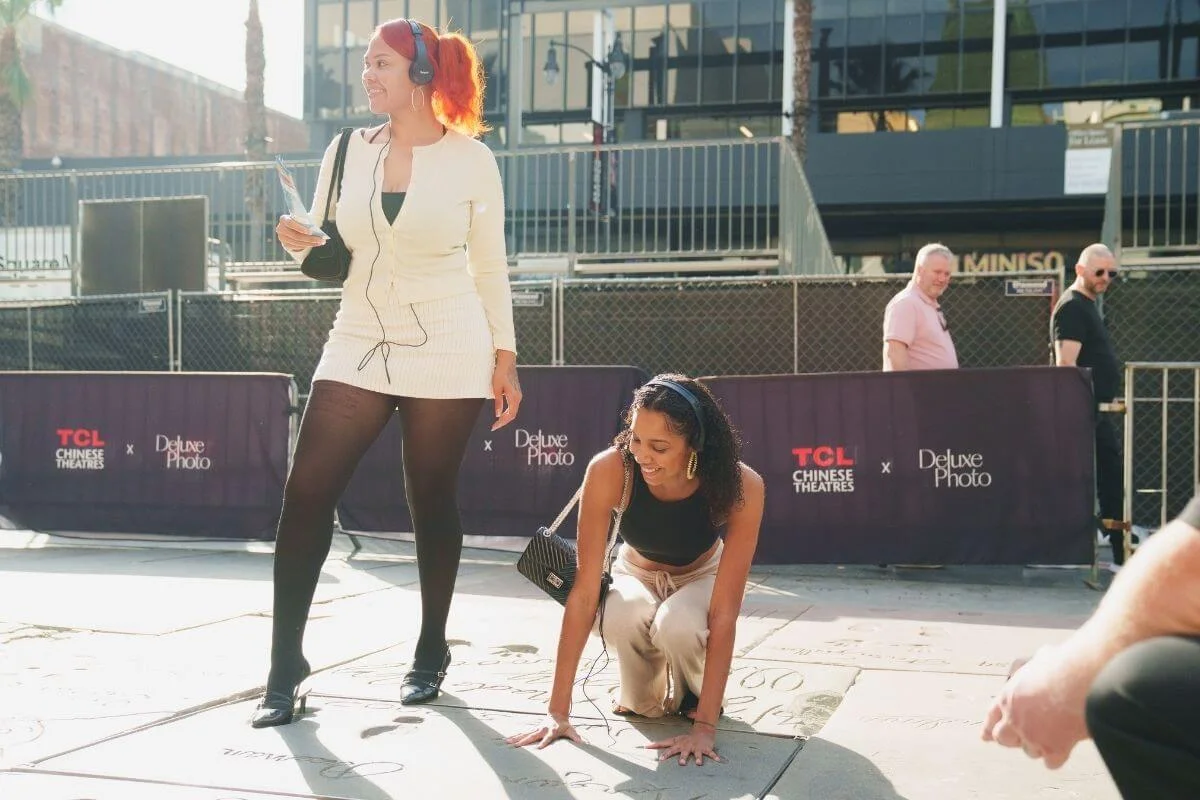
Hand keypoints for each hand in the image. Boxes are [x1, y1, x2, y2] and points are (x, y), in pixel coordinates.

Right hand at [276, 214, 327, 252]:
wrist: (293, 227)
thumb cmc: (299, 221)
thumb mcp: (302, 218)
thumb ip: (306, 221)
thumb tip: (315, 230)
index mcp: (283, 219)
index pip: (290, 223)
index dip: (300, 228)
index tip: (311, 232)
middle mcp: (280, 229)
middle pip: (296, 236)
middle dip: (310, 238)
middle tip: (321, 239)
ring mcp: (282, 238)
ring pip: (298, 242)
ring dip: (311, 243)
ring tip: (320, 242)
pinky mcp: (286, 245)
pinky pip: (298, 247)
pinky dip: (307, 245)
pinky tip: (315, 244)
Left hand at [491, 352, 520, 430]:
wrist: (506, 363)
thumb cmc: (500, 374)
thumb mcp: (496, 388)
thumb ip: (498, 402)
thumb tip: (497, 415)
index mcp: (514, 397)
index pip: (510, 415)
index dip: (502, 422)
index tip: (494, 427)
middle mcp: (518, 397)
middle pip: (512, 415)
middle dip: (503, 422)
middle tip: (494, 427)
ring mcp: (518, 395)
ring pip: (513, 411)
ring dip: (505, 417)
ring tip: (496, 422)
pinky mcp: (516, 393)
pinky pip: (513, 406)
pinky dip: (507, 412)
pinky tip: (501, 414)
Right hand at [505, 713, 580, 748]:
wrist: (557, 714)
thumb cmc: (564, 724)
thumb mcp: (571, 729)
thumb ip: (575, 736)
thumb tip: (581, 742)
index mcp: (551, 731)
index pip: (547, 738)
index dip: (544, 742)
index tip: (539, 748)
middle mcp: (542, 730)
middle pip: (532, 736)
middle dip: (525, 741)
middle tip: (517, 746)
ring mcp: (536, 729)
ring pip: (525, 734)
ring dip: (516, 738)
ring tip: (507, 742)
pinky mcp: (533, 730)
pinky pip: (523, 734)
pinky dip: (515, 737)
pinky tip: (507, 740)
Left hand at [646, 724, 720, 765]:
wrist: (702, 732)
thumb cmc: (686, 739)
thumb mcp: (675, 740)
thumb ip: (663, 744)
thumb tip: (647, 745)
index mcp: (679, 744)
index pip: (668, 746)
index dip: (662, 751)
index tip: (656, 755)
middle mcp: (687, 746)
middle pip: (683, 752)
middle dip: (682, 757)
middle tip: (681, 763)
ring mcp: (696, 747)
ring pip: (697, 753)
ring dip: (698, 758)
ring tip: (698, 763)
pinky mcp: (705, 748)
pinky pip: (710, 753)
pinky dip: (714, 756)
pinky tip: (718, 760)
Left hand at [981, 645, 1090, 768]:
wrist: (1081, 681)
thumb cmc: (1063, 666)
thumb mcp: (1043, 658)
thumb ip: (1038, 665)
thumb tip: (1047, 657)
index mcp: (1009, 696)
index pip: (992, 715)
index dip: (989, 726)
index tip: (985, 736)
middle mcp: (1015, 718)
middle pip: (1003, 738)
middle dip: (1011, 739)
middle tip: (1019, 738)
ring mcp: (1033, 735)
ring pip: (1028, 751)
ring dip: (1037, 747)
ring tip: (1050, 735)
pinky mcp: (1053, 749)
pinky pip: (1050, 762)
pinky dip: (1056, 758)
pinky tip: (1062, 750)